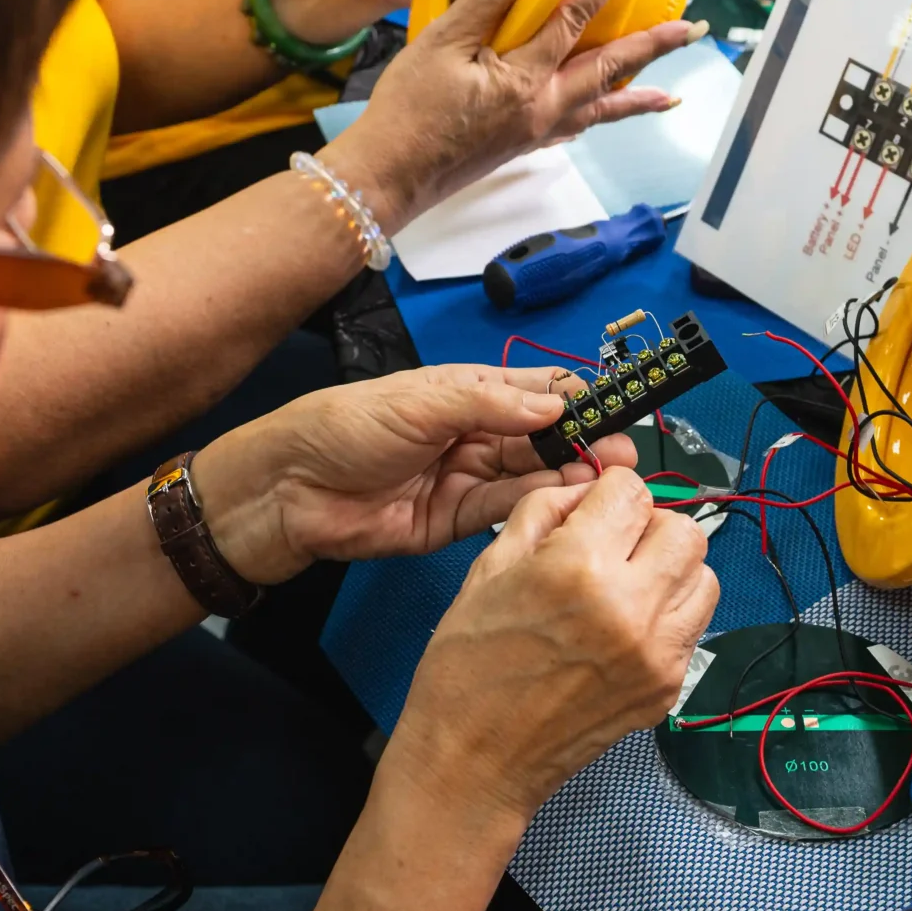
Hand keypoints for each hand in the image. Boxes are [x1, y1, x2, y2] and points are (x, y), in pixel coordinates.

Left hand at [193, 365, 639, 585]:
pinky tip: (569, 497)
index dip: (578, 397)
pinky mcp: (456, 522)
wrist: (289, 489)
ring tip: (608, 476)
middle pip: (542, 435)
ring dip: (568, 474)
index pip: (537, 389)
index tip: (618, 406)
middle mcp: (473, 433)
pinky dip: (538, 504)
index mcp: (466, 392)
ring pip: (531, 474)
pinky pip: (506, 511)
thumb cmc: (343, 427)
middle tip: (622, 451)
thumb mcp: (420, 401)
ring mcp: (466, 478)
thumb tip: (556, 402)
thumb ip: (491, 403)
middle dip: (583, 441)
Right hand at [319, 0, 704, 227]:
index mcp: (525, 79)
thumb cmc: (406, 112)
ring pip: (600, 108)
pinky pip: (573, 129)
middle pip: (610, 71)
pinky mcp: (520, 147)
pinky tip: (598, 116)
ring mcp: (535, 132)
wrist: (387, 177)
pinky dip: (595, 119)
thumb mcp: (442, 41)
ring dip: (638, 97)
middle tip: (693, 32)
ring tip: (671, 94)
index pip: (576, 20)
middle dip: (654, 49)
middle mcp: (543, 108)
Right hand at [385, 472, 720, 817]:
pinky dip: (669, 613)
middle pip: (685, 529)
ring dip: (670, 568)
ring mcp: (658, 653)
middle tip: (611, 546)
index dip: (607, 493)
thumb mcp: (488, 568)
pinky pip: (693, 624)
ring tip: (627, 585)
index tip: (589, 512)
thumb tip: (587, 490)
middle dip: (648, 526)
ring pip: (704, 575)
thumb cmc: (467, 664)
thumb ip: (543, 512)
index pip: (632, 490)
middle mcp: (632, 607)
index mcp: (579, 568)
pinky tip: (625, 627)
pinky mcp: (669, 687)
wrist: (475, 762)